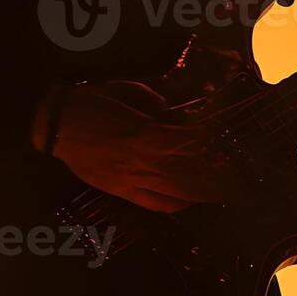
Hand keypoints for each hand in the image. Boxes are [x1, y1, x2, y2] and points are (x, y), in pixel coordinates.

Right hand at [33, 80, 219, 211]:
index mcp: (146, 134)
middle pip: (191, 175)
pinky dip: (177, 205)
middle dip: (218, 177)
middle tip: (241, 177)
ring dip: (203, 194)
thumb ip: (158, 103)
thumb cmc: (92, 101)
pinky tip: (189, 202)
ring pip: (177, 194)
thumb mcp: (129, 91)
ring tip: (225, 193)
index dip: (213, 145)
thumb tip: (178, 113)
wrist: (55, 124)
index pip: (191, 143)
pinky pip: (154, 204)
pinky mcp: (121, 191)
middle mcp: (143, 162)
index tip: (231, 142)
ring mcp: (132, 180)